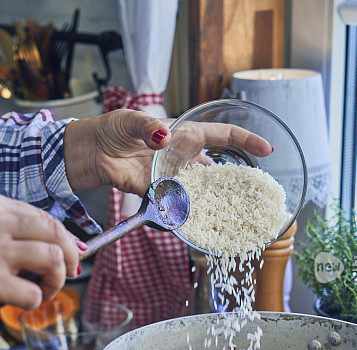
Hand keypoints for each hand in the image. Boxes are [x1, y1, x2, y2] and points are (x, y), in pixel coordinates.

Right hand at [0, 191, 78, 349]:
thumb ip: (13, 234)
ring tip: (40, 291)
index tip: (69, 258)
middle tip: (64, 277)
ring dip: (54, 281)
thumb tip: (65, 248)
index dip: (64, 240)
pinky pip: (32, 293)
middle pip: (56, 233)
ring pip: (52, 259)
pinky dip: (32, 302)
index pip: (45, 217)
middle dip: (69, 258)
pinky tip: (17, 303)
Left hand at [63, 109, 273, 194]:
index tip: (268, 150)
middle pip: (216, 168)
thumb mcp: (129, 120)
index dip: (246, 140)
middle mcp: (182, 156)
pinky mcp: (157, 192)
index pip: (223, 135)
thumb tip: (162, 138)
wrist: (89, 152)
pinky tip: (194, 223)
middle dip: (236, 181)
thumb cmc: (111, 129)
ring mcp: (172, 176)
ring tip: (233, 214)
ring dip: (212, 201)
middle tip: (254, 194)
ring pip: (200, 190)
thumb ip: (146, 127)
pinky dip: (183, 214)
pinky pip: (176, 205)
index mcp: (183, 134)